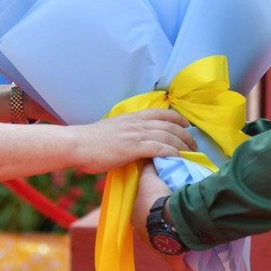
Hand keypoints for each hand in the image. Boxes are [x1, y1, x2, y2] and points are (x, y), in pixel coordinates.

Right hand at [70, 107, 195, 174]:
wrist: (77, 144)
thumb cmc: (91, 141)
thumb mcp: (113, 130)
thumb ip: (127, 132)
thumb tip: (135, 141)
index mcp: (131, 117)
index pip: (160, 113)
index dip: (176, 117)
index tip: (186, 123)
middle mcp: (136, 123)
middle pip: (169, 125)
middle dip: (185, 134)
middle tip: (194, 143)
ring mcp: (135, 134)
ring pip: (167, 136)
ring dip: (182, 144)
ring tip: (191, 153)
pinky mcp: (133, 147)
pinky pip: (159, 148)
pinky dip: (172, 153)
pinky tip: (179, 158)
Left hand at [132, 164, 187, 270]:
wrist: (170, 218)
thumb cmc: (157, 199)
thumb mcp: (150, 180)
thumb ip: (148, 169)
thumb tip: (147, 158)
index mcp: (136, 218)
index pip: (142, 213)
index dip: (152, 207)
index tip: (165, 202)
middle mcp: (143, 236)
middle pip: (153, 229)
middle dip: (162, 225)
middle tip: (177, 216)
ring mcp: (157, 249)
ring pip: (166, 245)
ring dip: (174, 240)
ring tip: (187, 231)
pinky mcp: (172, 260)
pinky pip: (179, 265)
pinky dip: (184, 263)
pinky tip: (192, 255)